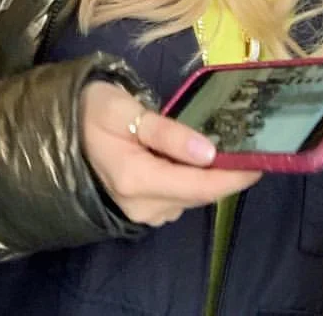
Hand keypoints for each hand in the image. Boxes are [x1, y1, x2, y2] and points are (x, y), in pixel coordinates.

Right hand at [81, 81, 260, 226]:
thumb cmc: (91, 111)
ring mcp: (141, 212)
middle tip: (247, 146)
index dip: (234, 176)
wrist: (60, 128)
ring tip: (223, 147)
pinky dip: (190, 180)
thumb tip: (208, 152)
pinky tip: (192, 159)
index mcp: (137, 180)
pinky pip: (177, 197)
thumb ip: (166, 132)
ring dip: (207, 177)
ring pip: (190, 197)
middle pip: (199, 194)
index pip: (200, 186)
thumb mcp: (125, 109)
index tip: (262, 160)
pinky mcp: (141, 210)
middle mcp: (142, 206)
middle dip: (225, 174)